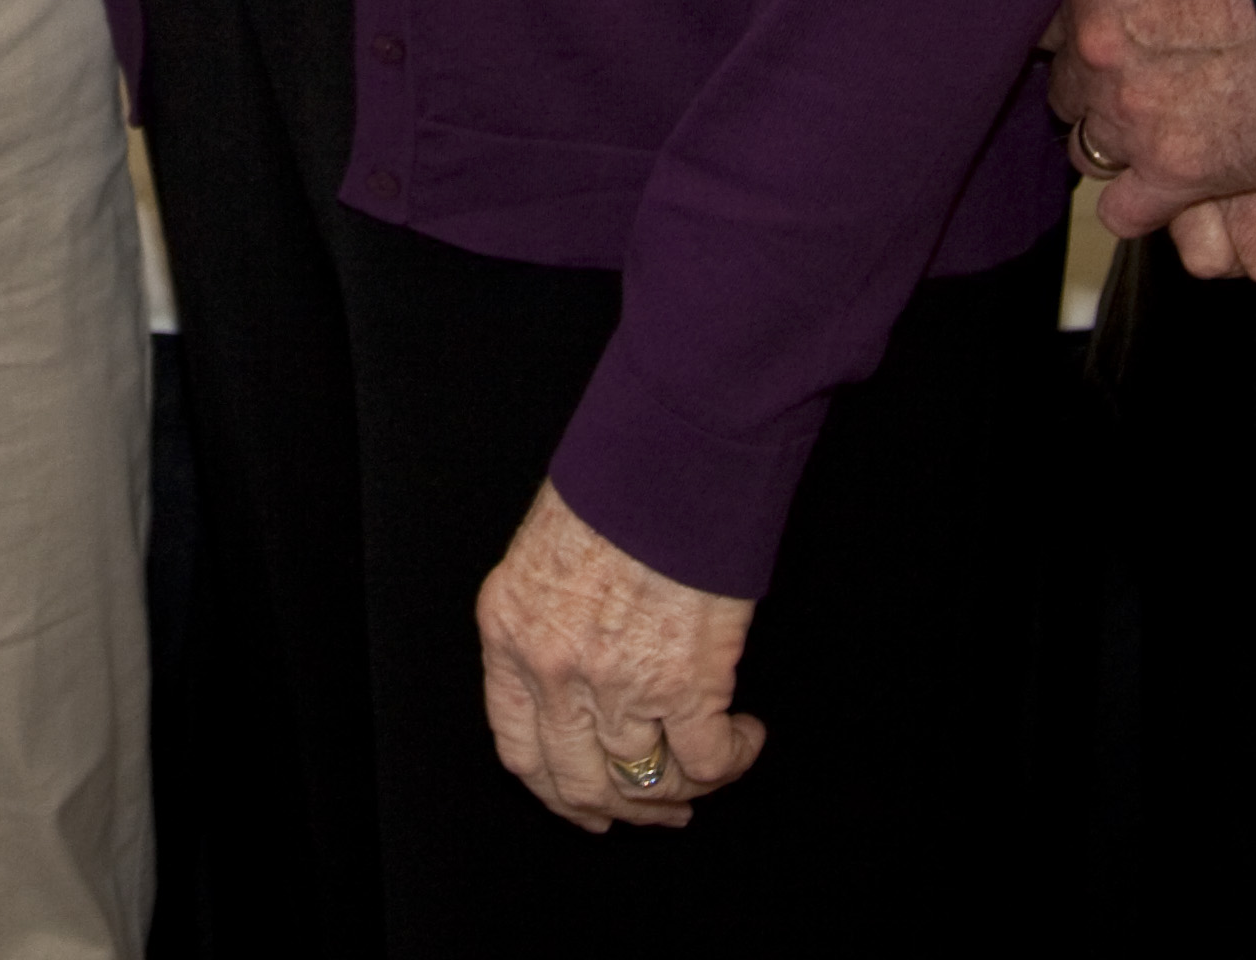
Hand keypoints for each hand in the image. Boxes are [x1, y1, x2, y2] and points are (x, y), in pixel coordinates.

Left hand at [474, 482, 762, 830]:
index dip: (558, 792)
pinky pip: (706, 757)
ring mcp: (616, 682)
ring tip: (711, 768)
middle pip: (579, 782)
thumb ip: (549, 621)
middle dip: (624, 808)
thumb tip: (583, 680)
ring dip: (683, 790)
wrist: (670, 446)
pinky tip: (747, 735)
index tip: (588, 806)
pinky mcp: (685, 682)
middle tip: (660, 808)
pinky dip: (732, 759)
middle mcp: (552, 667)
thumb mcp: (545, 553)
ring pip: (645, 781)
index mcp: (509, 632)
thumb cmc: (617, 480)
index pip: (519, 749)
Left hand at [1046, 0, 1255, 340]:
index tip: (1110, 34)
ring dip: (1116, 142)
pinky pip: (1124, 211)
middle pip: (1069, 88)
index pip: (1053, 22)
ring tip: (1154, 135)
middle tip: (1140, 84)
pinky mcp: (1181, 173)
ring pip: (1088, 148)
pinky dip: (1136, 205)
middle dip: (1098, 87)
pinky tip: (1155, 193)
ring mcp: (1135, 118)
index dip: (1083, 30)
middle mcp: (1100, 52)